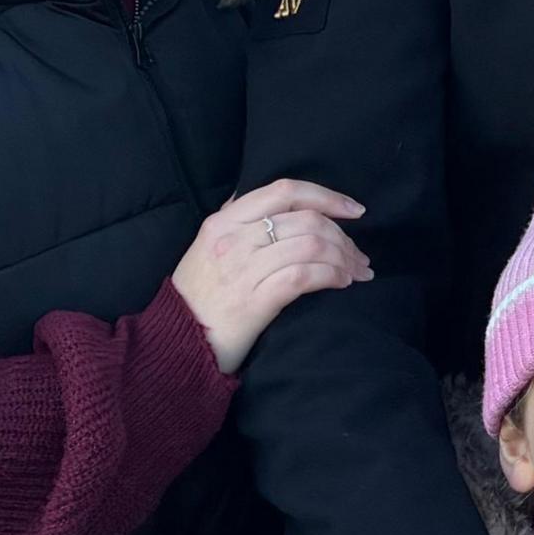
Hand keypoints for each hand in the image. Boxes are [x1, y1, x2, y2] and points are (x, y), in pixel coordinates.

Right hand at [172, 181, 368, 373]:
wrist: (174, 343)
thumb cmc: (199, 296)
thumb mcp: (207, 246)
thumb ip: (239, 220)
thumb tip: (281, 200)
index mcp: (224, 221)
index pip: (284, 191)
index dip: (327, 196)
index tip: (354, 210)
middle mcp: (233, 240)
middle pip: (307, 220)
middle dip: (343, 237)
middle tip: (359, 256)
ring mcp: (242, 270)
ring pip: (311, 245)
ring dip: (344, 258)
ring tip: (355, 272)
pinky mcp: (253, 301)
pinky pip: (304, 276)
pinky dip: (331, 276)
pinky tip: (341, 283)